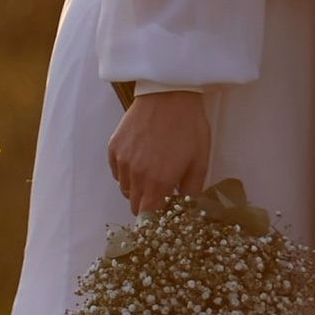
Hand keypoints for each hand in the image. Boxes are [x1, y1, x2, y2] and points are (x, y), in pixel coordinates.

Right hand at [107, 87, 210, 214]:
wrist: (169, 94)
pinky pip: (117, 172)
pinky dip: (127, 173)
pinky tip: (140, 160)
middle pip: (135, 205)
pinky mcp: (114, 148)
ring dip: (137, 188)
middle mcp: (136, 175)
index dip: (155, 219)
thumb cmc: (189, 127)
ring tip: (152, 172)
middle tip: (161, 191)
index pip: (148, 217)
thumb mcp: (200, 161)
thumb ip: (191, 192)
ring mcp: (122, 161)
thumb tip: (187, 211)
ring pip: (125, 189)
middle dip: (147, 204)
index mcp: (158, 182)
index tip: (163, 214)